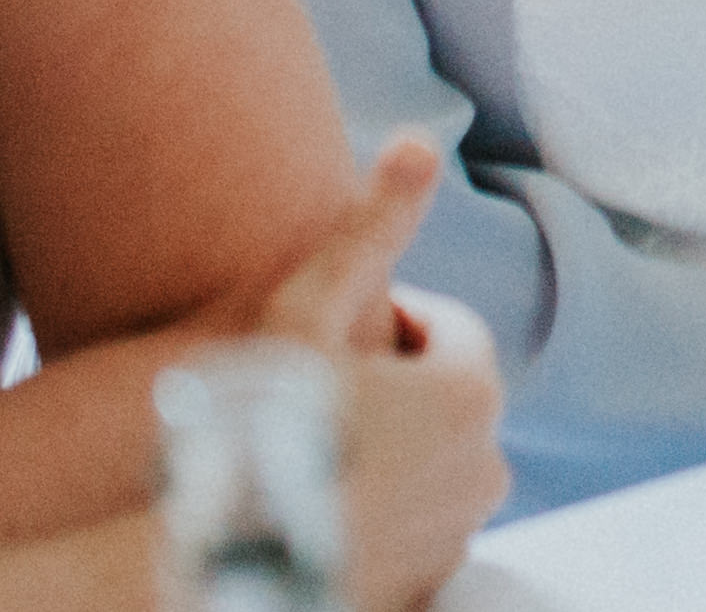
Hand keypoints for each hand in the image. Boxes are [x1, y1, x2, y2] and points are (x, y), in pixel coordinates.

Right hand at [249, 139, 508, 608]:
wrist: (219, 565)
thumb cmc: (255, 430)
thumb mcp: (303, 311)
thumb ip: (370, 225)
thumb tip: (420, 138)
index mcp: (471, 390)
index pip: (447, 331)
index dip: (391, 320)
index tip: (330, 332)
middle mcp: (486, 465)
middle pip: (445, 400)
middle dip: (395, 386)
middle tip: (314, 391)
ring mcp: (459, 532)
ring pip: (433, 465)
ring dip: (389, 448)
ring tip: (311, 447)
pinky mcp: (429, 584)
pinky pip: (415, 528)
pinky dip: (383, 511)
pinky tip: (318, 504)